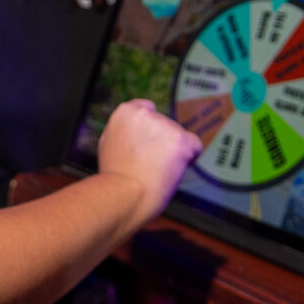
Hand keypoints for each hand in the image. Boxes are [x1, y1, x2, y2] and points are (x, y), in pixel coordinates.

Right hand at [97, 99, 202, 223]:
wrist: (124, 194)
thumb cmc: (115, 177)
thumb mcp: (108, 143)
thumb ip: (124, 131)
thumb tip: (136, 131)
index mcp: (126, 112)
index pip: (147, 109)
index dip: (150, 129)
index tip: (148, 143)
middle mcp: (146, 113)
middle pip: (165, 124)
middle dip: (162, 141)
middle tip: (150, 163)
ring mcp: (165, 125)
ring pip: (179, 136)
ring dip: (174, 151)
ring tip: (158, 171)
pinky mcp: (181, 140)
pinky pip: (195, 145)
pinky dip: (189, 158)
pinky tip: (175, 169)